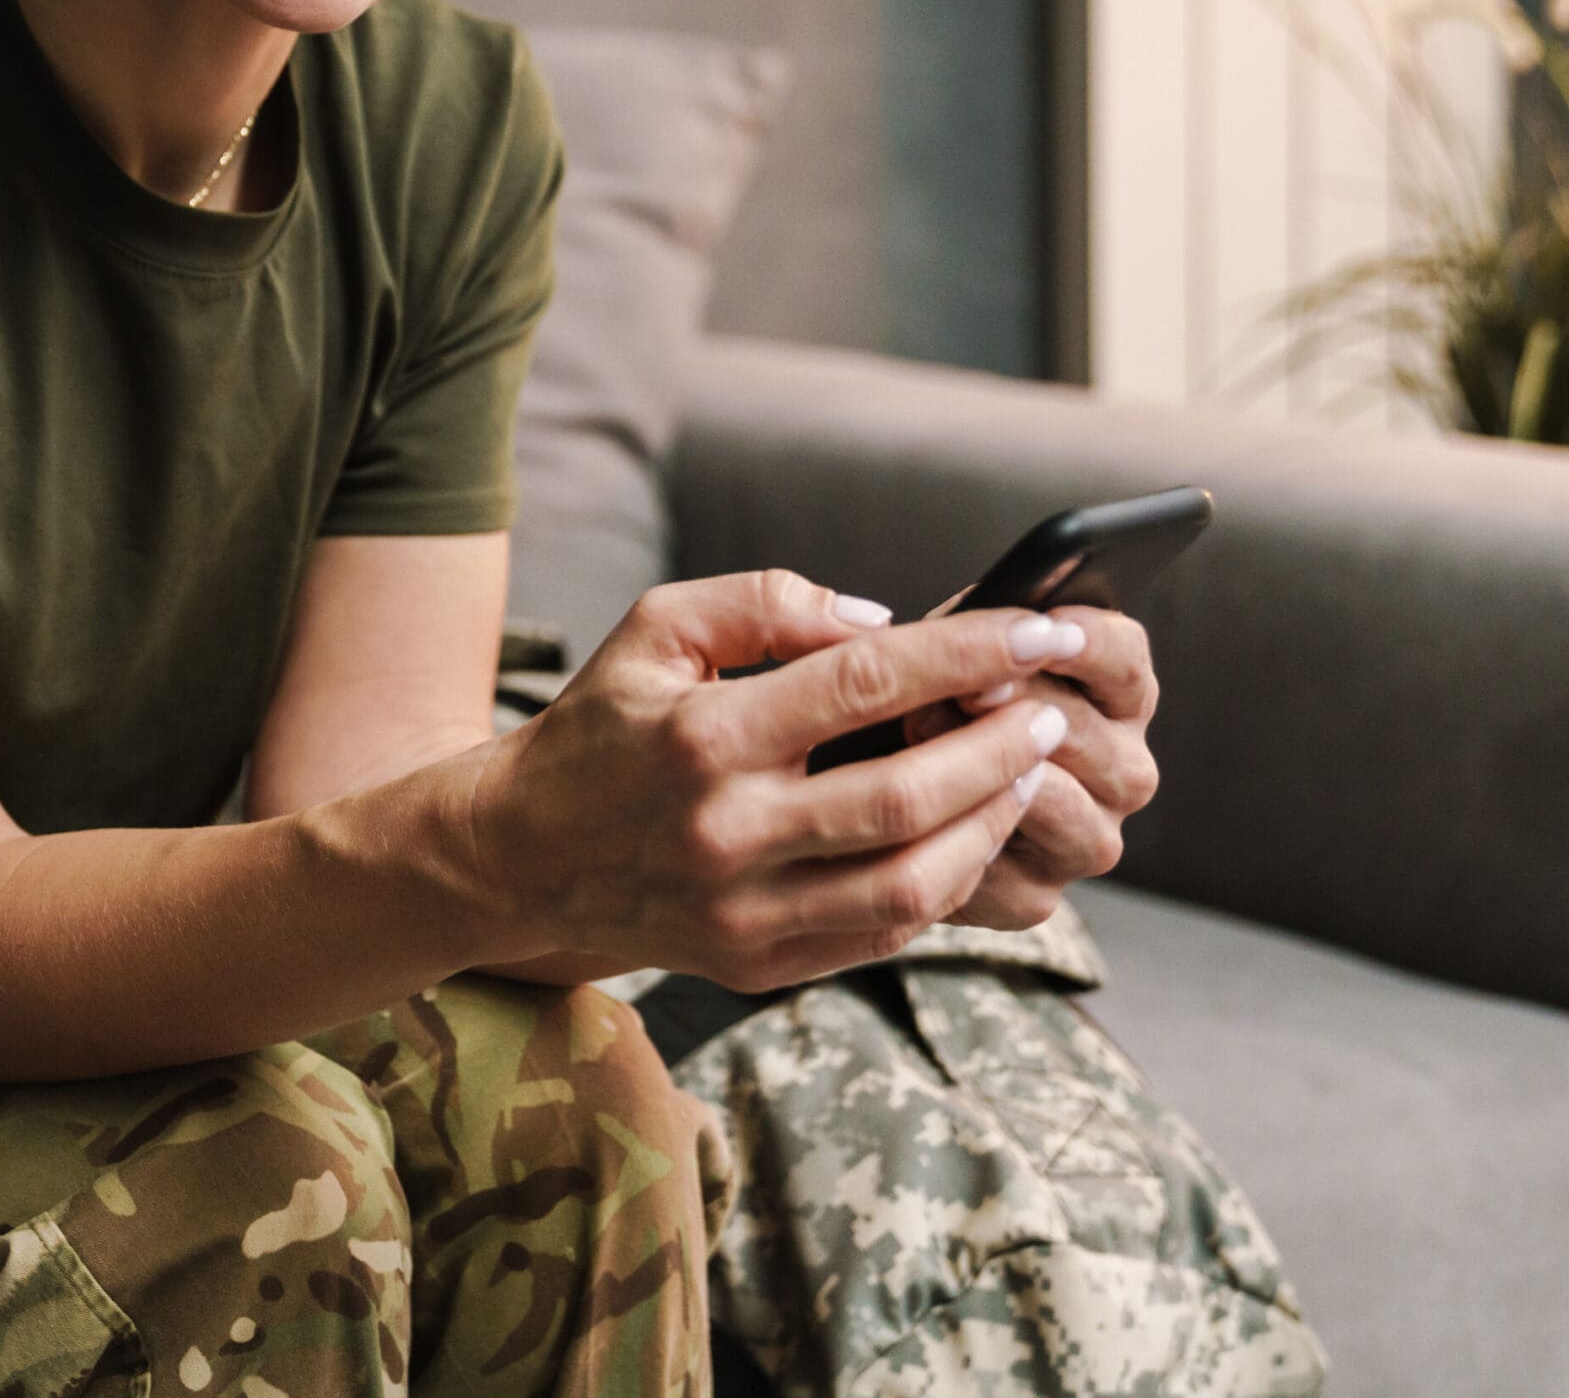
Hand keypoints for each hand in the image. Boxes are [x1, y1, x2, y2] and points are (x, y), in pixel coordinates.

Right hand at [464, 569, 1084, 992]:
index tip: (1041, 629)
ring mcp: (744, 911)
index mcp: (702, 735)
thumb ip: (763, 601)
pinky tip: (970, 832)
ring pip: (913, 882)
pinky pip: (883, 932)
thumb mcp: (654, 628)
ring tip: (1027, 773)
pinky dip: (945, 882)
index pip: (867, 683)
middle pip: (908, 794)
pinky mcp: (757, 965)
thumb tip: (878, 620)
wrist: (516, 857)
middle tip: (1052, 710)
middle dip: (1004, 747)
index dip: (969, 654)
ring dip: (990, 824)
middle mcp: (726, 831)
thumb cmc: (599, 727)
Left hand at [893, 586, 1161, 928]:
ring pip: (1061, 805)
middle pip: (1089, 733)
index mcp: (1117, 699)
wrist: (878, 798)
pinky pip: (1008, 867)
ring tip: (923, 730)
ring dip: (992, 769)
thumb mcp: (954, 651)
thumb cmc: (929, 702)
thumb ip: (977, 632)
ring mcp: (1087, 839)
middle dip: (1023, 704)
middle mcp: (1121, 772)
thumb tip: (984, 622)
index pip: (1125, 661)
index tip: (1045, 624)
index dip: (1088, 642)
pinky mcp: (1035, 896)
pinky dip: (962, 832)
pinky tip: (922, 805)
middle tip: (963, 687)